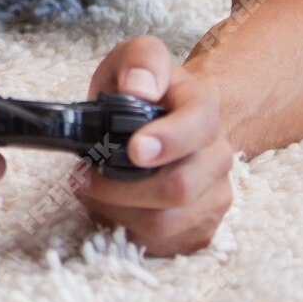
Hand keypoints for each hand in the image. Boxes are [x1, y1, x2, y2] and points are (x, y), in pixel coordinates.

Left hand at [75, 35, 234, 254]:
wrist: (172, 117)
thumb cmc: (150, 91)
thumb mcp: (139, 57)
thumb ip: (141, 60)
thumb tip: (139, 87)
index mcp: (204, 112)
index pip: (197, 130)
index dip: (167, 142)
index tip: (135, 149)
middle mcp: (218, 158)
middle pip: (178, 188)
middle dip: (121, 188)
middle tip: (84, 175)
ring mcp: (214, 196)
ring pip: (166, 222)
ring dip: (118, 211)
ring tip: (93, 190)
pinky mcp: (200, 227)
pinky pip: (162, 244)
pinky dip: (127, 229)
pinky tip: (113, 208)